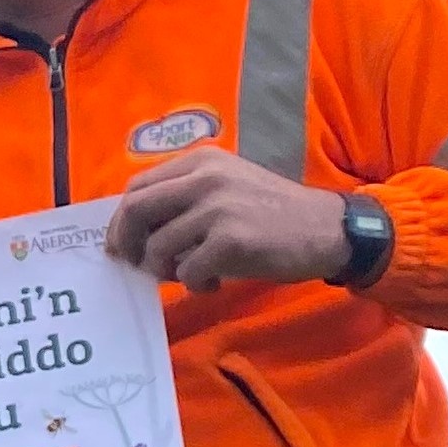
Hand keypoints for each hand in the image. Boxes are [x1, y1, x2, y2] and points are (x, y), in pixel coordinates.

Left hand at [105, 146, 347, 290]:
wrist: (327, 229)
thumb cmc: (272, 215)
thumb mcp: (226, 188)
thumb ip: (184, 198)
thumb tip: (132, 232)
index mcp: (200, 162)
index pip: (137, 188)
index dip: (121, 221)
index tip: (121, 245)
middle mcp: (205, 177)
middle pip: (136, 211)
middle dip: (127, 244)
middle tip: (139, 266)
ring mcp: (217, 207)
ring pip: (157, 247)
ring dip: (164, 271)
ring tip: (189, 275)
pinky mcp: (230, 239)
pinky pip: (186, 271)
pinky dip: (194, 284)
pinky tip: (214, 283)